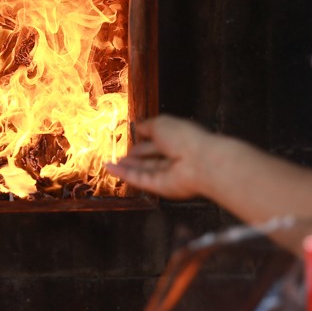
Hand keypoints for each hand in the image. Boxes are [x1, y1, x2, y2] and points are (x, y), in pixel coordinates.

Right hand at [105, 114, 220, 200]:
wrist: (200, 161)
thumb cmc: (185, 138)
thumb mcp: (161, 123)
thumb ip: (146, 125)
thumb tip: (137, 126)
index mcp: (177, 139)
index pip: (157, 141)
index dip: (143, 140)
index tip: (131, 138)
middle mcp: (173, 157)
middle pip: (150, 158)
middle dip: (135, 156)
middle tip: (120, 154)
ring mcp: (167, 173)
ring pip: (144, 170)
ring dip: (128, 167)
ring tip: (112, 162)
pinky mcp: (160, 186)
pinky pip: (140, 180)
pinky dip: (125, 175)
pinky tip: (112, 169)